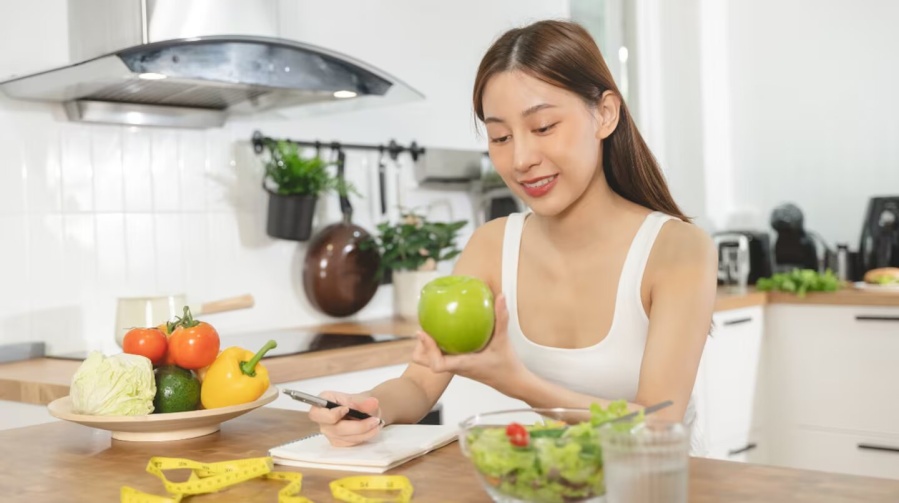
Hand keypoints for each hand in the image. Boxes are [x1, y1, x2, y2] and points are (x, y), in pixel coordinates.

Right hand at [306, 391, 382, 446]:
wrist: (362, 409)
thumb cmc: (355, 401)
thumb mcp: (359, 397)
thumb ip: (364, 401)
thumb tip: (373, 403)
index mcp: (322, 403)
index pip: (316, 414)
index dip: (331, 414)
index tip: (347, 409)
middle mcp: (322, 420)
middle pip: (335, 429)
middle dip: (358, 426)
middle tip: (375, 420)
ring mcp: (329, 433)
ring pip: (346, 437)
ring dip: (365, 432)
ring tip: (377, 423)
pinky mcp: (337, 442)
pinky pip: (351, 442)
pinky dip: (364, 436)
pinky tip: (372, 429)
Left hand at [412, 294, 528, 392]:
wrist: (511, 381)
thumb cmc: (506, 365)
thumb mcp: (504, 340)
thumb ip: (501, 318)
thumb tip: (500, 297)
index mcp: (463, 364)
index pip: (437, 364)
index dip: (427, 349)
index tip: (424, 333)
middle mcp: (456, 367)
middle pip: (426, 362)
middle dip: (421, 347)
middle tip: (424, 328)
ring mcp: (455, 367)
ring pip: (431, 360)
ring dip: (426, 347)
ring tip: (430, 328)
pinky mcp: (458, 365)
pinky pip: (441, 356)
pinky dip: (437, 346)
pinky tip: (444, 331)